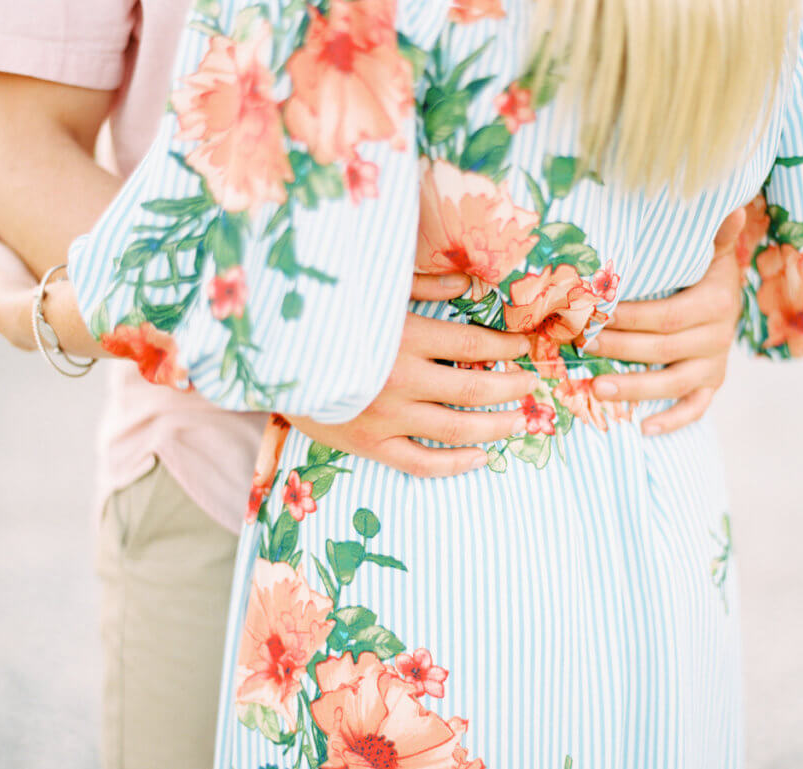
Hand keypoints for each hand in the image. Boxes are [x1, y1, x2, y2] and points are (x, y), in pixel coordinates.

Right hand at [286, 274, 537, 477]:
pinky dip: (455, 465)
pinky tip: (481, 458)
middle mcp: (400, 379)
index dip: (505, 345)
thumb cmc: (326, 319)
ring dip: (496, 426)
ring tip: (520, 421)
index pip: (471, 342)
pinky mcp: (371, 445)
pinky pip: (422, 463)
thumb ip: (422, 286)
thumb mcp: (372, 292)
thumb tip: (469, 283)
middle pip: (473, 387)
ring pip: (456, 429)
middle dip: (511, 386)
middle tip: (532, 384)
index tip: (524, 346)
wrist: (270, 361)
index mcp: (403, 336)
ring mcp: (386, 417)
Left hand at [588, 208, 746, 434]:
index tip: (593, 315)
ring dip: (635, 387)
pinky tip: (645, 429)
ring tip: (596, 388)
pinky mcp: (712, 384)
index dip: (629, 318)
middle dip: (618, 348)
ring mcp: (715, 364)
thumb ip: (713, 235)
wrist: (729, 294)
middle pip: (662, 349)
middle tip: (581, 346)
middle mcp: (718, 336)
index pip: (666, 315)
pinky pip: (696, 407)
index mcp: (715, 302)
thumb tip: (729, 206)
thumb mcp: (708, 250)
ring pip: (674, 382)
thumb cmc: (703, 270)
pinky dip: (674, 420)